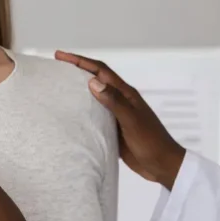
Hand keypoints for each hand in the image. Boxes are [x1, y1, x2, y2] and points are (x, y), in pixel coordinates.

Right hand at [56, 51, 185, 189]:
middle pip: (96, 79)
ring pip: (94, 97)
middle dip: (77, 70)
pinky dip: (83, 111)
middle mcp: (120, 100)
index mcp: (126, 94)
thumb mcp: (131, 120)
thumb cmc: (151, 142)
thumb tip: (92, 81)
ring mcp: (117, 115)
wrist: (163, 165)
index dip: (80, 61)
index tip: (61, 56)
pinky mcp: (114, 129)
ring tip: (59, 87)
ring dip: (79, 90)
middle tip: (56, 67)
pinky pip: (95, 115)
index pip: (100, 71)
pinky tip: (72, 115)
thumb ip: (114, 101)